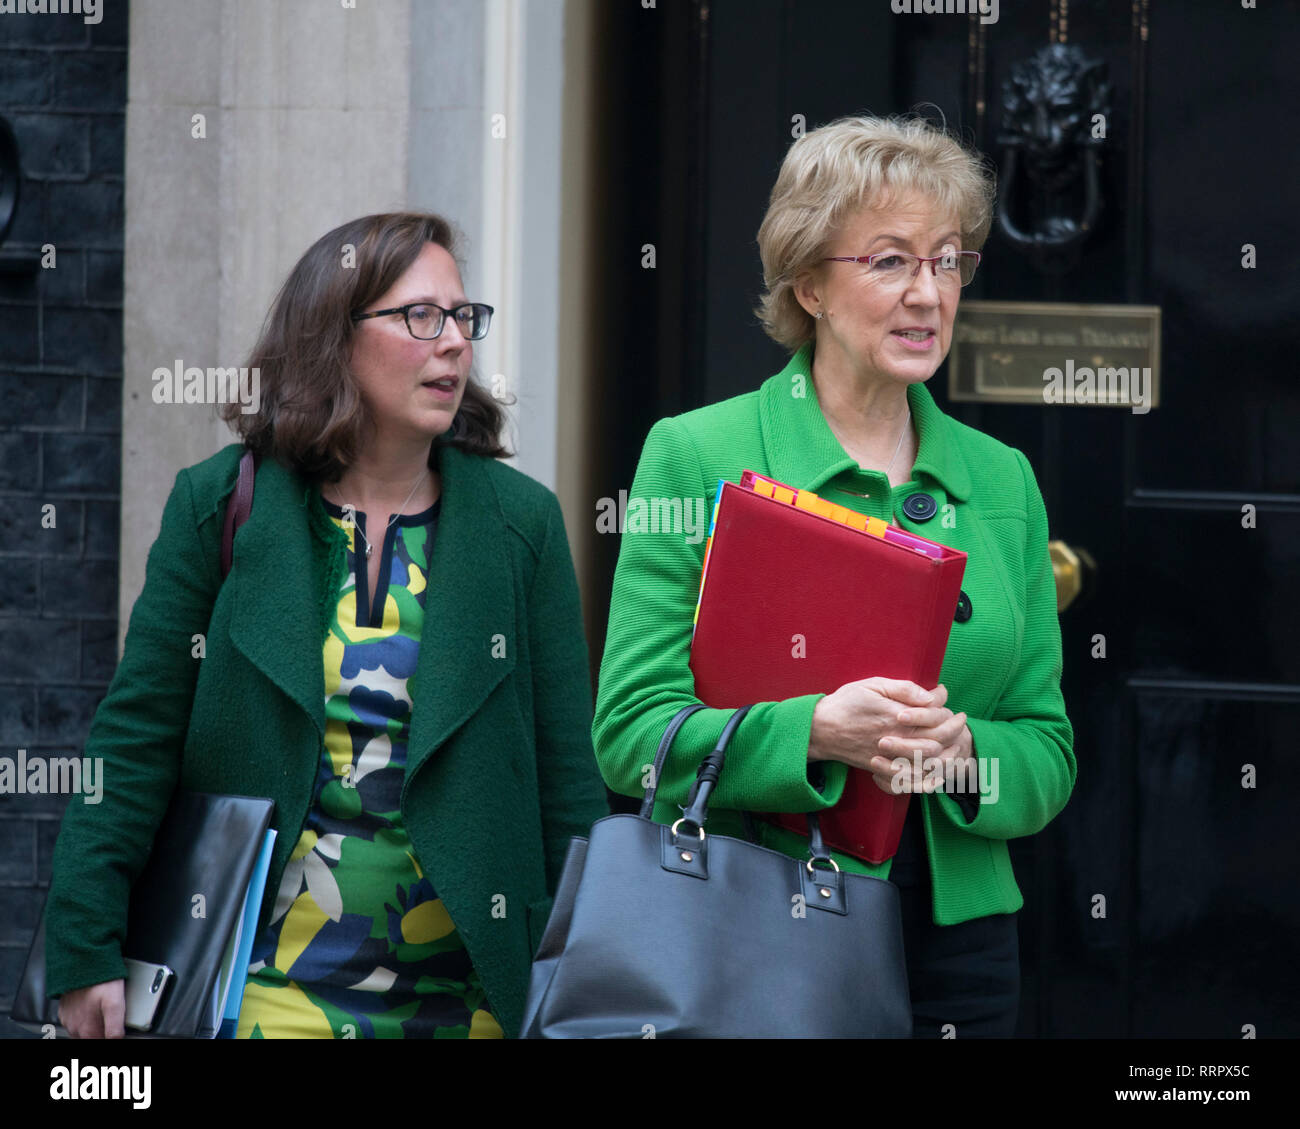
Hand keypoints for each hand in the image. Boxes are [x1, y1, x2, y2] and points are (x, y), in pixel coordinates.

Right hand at [58, 979, 125, 1038]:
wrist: (83, 963)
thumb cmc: (100, 981)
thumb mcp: (115, 1003)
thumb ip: (115, 1027)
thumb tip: (116, 1040)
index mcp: (87, 1030)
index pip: (100, 1042)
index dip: (109, 1036)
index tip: (115, 1029)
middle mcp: (74, 1028)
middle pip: (91, 1037)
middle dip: (101, 1030)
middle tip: (110, 1015)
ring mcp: (68, 1019)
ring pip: (82, 1029)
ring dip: (92, 1023)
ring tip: (102, 1008)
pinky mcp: (64, 1010)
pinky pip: (75, 1018)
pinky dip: (84, 1015)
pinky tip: (92, 1004)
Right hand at [809, 679, 971, 794]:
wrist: (819, 729)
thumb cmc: (845, 703)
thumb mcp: (873, 685)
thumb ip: (905, 689)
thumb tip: (934, 695)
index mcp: (897, 717)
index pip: (936, 719)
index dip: (950, 713)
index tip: (954, 708)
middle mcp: (897, 741)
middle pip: (938, 742)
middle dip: (955, 733)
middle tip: (960, 723)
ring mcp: (890, 758)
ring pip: (928, 764)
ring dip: (946, 755)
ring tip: (954, 744)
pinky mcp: (882, 770)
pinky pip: (912, 781)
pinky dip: (928, 779)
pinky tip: (936, 771)